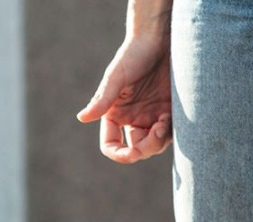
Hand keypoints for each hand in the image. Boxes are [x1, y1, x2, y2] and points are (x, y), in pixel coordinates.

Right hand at [76, 29, 172, 163]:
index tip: (132, 153)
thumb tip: (82, 118)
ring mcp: (152, 116)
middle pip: (136, 149)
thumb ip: (102, 99)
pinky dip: (170, 131)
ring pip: (154, 145)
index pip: (111, 144)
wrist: (159, 36)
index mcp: (115, 114)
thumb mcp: (116, 77)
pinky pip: (170, 133)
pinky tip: (170, 117)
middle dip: (146, 148)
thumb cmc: (134, 52)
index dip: (120, 154)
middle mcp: (132, 118)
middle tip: (157, 130)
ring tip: (164, 120)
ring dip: (159, 140)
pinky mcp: (169, 110)